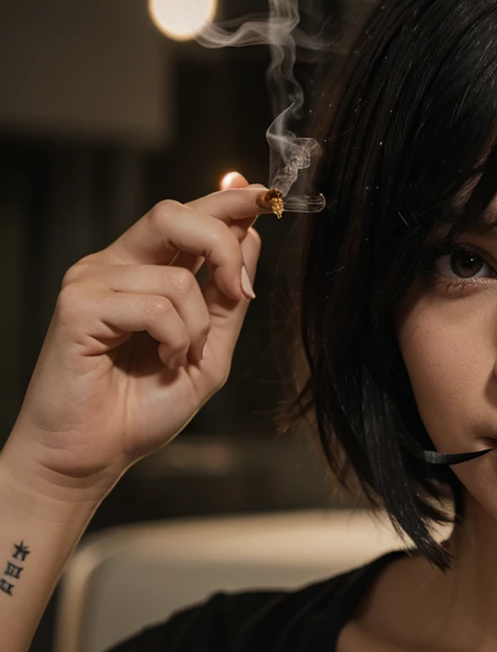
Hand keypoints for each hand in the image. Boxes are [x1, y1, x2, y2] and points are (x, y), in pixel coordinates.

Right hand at [2, 172, 265, 501]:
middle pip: (175, 215)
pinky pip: (154, 305)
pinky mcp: (77, 305)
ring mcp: (92, 281)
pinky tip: (160, 361)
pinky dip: (174, 339)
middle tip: (241, 291)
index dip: (228, 200)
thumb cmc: (142, 406)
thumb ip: (228, 297)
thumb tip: (251, 237)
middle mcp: (117, 264)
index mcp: (148, 269)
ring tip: (179, 357)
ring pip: (177, 276)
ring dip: (198, 326)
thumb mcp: (208, 349)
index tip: (264, 196)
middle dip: (222, 244)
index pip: (189, 215)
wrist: (95, 455)